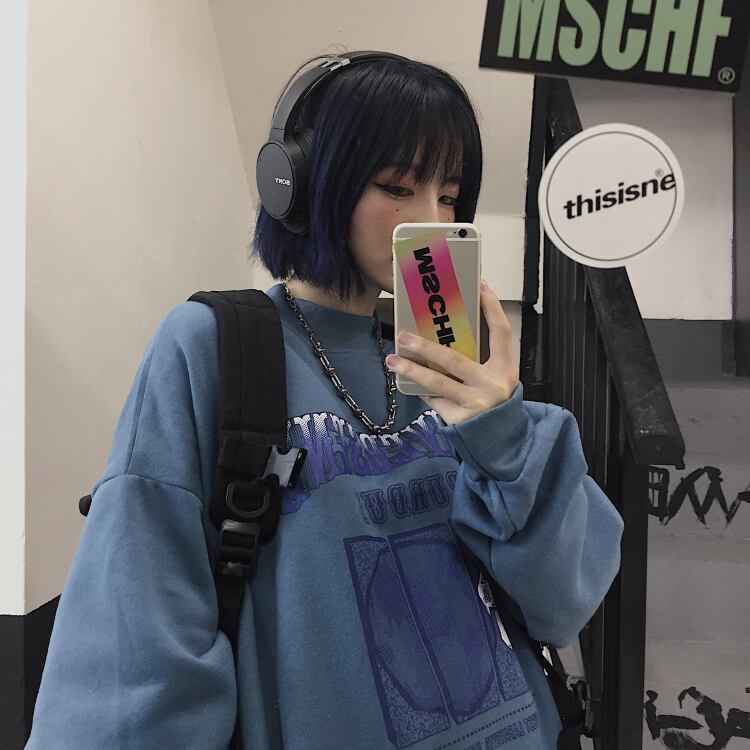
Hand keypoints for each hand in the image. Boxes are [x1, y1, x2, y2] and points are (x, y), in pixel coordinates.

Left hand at [385, 280, 519, 424]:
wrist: (501, 439)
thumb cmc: (494, 400)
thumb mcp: (496, 376)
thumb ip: (480, 357)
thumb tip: (447, 329)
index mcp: (505, 368)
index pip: (501, 332)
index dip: (492, 308)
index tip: (480, 285)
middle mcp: (492, 385)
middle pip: (454, 359)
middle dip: (425, 347)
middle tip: (403, 335)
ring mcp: (475, 404)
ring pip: (437, 383)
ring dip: (411, 370)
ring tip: (392, 360)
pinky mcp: (459, 419)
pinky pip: (434, 400)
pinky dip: (422, 391)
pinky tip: (409, 383)